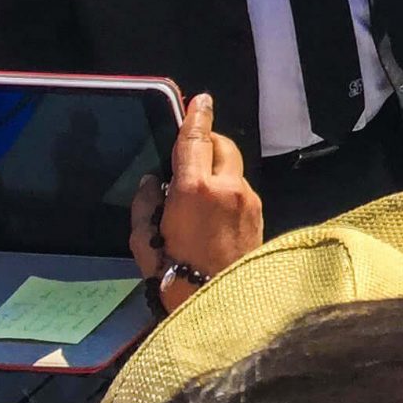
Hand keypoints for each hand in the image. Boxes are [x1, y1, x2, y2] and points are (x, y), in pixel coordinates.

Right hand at [129, 94, 260, 308]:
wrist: (221, 303)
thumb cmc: (173, 276)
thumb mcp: (142, 242)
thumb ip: (145, 204)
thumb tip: (152, 182)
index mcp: (195, 188)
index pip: (196, 139)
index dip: (197, 115)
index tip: (200, 99)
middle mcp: (227, 187)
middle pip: (222, 145)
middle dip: (207, 141)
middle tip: (189, 153)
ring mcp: (248, 199)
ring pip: (234, 168)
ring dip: (217, 168)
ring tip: (196, 190)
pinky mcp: (259, 214)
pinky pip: (240, 189)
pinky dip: (226, 188)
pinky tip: (212, 212)